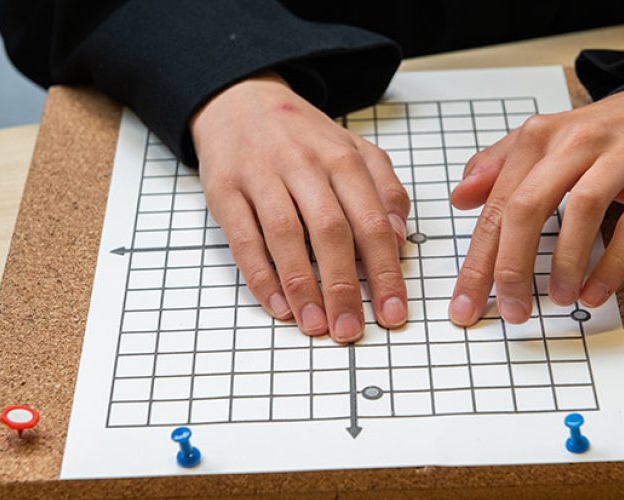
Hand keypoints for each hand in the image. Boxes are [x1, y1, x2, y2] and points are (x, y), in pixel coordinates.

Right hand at [191, 72, 409, 342]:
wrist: (240, 101)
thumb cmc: (303, 138)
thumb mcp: (352, 150)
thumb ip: (383, 188)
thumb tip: (399, 238)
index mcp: (342, 157)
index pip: (370, 220)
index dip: (385, 270)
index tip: (393, 311)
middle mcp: (303, 164)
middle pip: (330, 230)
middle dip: (344, 286)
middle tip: (351, 329)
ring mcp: (261, 176)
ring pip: (286, 235)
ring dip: (303, 286)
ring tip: (316, 325)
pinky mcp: (225, 190)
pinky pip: (243, 238)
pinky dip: (260, 276)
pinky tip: (277, 305)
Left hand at [448, 84, 623, 324]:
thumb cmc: (605, 134)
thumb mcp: (548, 141)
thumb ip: (500, 165)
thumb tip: (460, 197)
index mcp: (540, 137)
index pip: (497, 203)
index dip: (477, 258)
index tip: (464, 302)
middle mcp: (576, 142)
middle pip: (528, 205)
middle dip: (511, 265)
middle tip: (510, 309)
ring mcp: (622, 156)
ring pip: (582, 210)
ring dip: (565, 262)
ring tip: (557, 298)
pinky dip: (614, 263)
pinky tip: (596, 292)